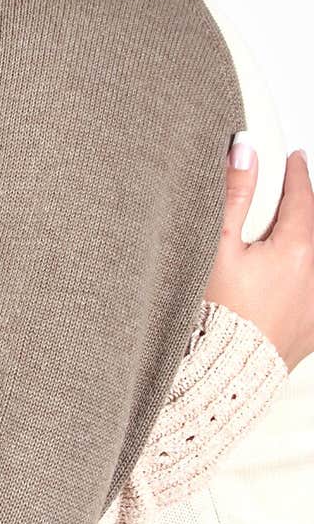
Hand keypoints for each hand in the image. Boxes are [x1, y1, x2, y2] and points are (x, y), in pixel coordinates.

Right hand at [206, 143, 313, 368]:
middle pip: (313, 226)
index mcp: (298, 249)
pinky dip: (303, 275)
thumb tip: (244, 151)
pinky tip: (283, 277)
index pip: (303, 197)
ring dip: (302, 241)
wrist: (226, 372)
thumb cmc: (219, 313)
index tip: (294, 158)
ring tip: (280, 236)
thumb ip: (234, 195)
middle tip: (287, 191)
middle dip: (301, 207)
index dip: (297, 173)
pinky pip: (313, 288)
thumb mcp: (220, 246)